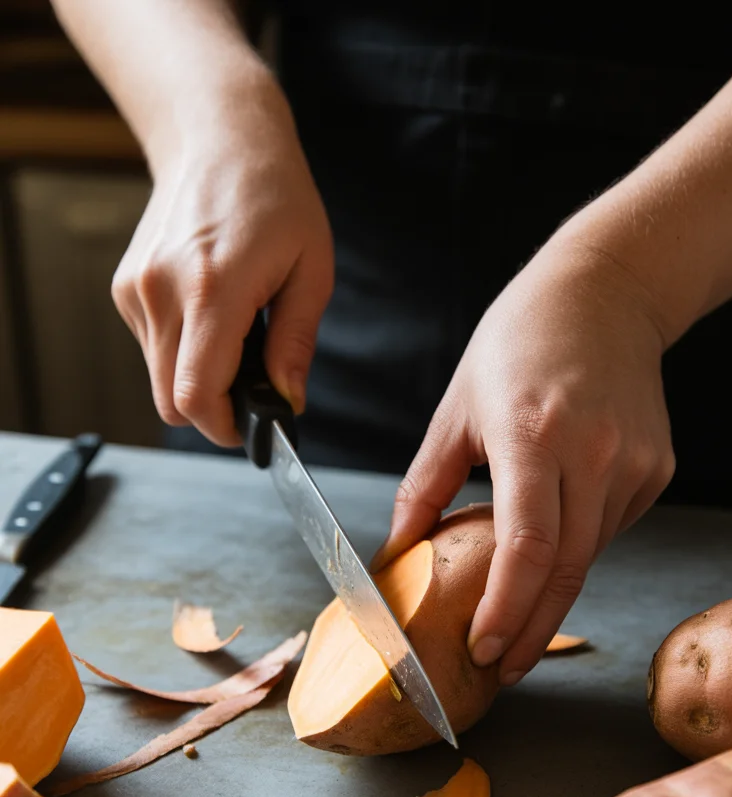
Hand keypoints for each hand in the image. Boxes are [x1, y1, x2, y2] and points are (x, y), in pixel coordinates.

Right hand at [112, 76, 333, 445]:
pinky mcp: (125, 289)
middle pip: (171, 401)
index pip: (196, 395)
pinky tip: (210, 313)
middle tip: (252, 389)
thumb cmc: (275, 197)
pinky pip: (152, 350)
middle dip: (214, 411)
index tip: (252, 427)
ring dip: (198, 378)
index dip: (225, 427)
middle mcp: (161, 292)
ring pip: (159, 380)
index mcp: (212, 289)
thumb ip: (296, 344)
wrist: (218, 138)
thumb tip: (288, 401)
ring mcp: (136, 290)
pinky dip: (182, 351)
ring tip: (236, 335)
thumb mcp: (311, 270)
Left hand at [374, 232, 675, 683]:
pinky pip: (610, 529)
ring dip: (550, 591)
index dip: (507, 609)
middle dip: (532, 631)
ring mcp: (635, 463)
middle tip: (502, 669)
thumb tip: (398, 551)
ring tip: (515, 610)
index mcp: (535, 436)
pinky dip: (577, 546)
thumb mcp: (457, 408)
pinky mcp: (658, 470)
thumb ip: (425, 485)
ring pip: (589, 555)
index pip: (527, 547)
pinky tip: (557, 532)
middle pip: (565, 571)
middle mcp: (595, 453)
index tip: (484, 651)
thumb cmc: (519, 342)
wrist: (608, 293)